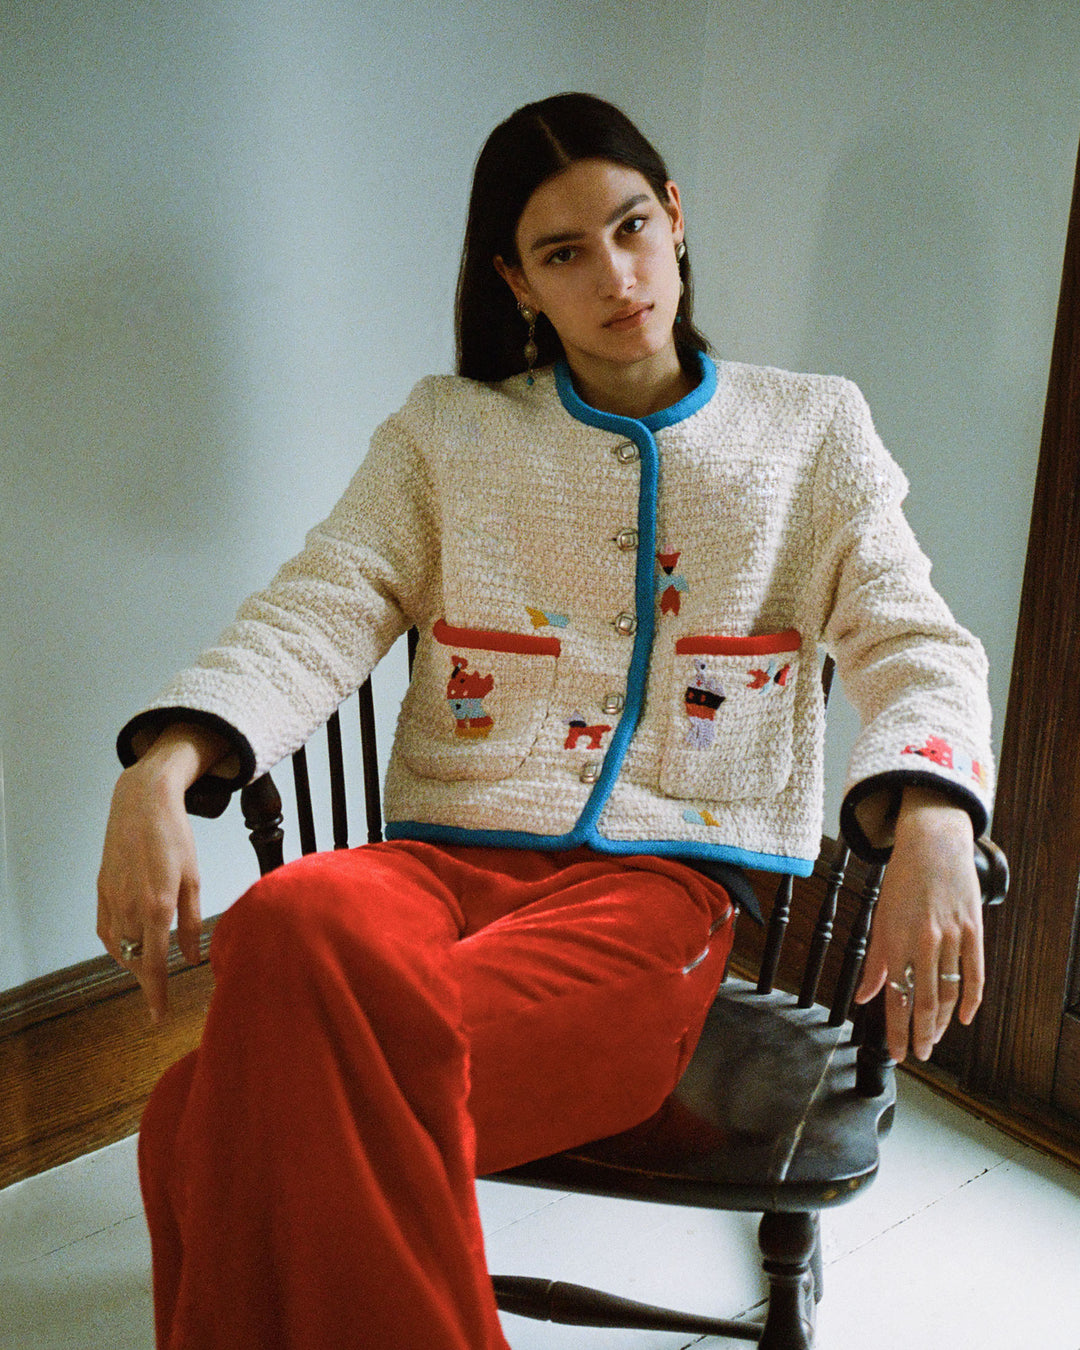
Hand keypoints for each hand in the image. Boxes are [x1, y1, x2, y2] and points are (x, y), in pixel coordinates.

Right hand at [96, 724, 225, 1022]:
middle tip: (160, 992)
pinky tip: (130, 947)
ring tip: (150, 968)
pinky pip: (105, 930)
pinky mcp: (101, 890)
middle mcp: (129, 907)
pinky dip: (117, 945)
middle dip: (148, 980)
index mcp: (157, 906)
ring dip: (134, 963)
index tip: (159, 1016)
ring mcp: (111, 899)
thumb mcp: (193, 878)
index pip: (155, 964)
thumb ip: (193, 922)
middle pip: (136, 960)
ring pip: (119, 948)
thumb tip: (194, 958)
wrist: (142, 804)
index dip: (157, 993)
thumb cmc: (175, 838)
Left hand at [854, 786, 982, 1061]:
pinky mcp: (974, 930)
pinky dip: (972, 999)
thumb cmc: (901, 883)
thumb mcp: (880, 919)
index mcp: (896, 940)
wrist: (932, 845)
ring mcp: (952, 937)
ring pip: (950, 992)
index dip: (896, 1030)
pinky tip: (966, 1018)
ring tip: (935, 1039)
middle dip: (921, 1034)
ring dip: (943, 1022)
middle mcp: (923, 941)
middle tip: (919, 1055)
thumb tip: (864, 997)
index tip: (897, 1053)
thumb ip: (874, 962)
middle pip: (925, 1002)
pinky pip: (975, 974)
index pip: (895, 997)